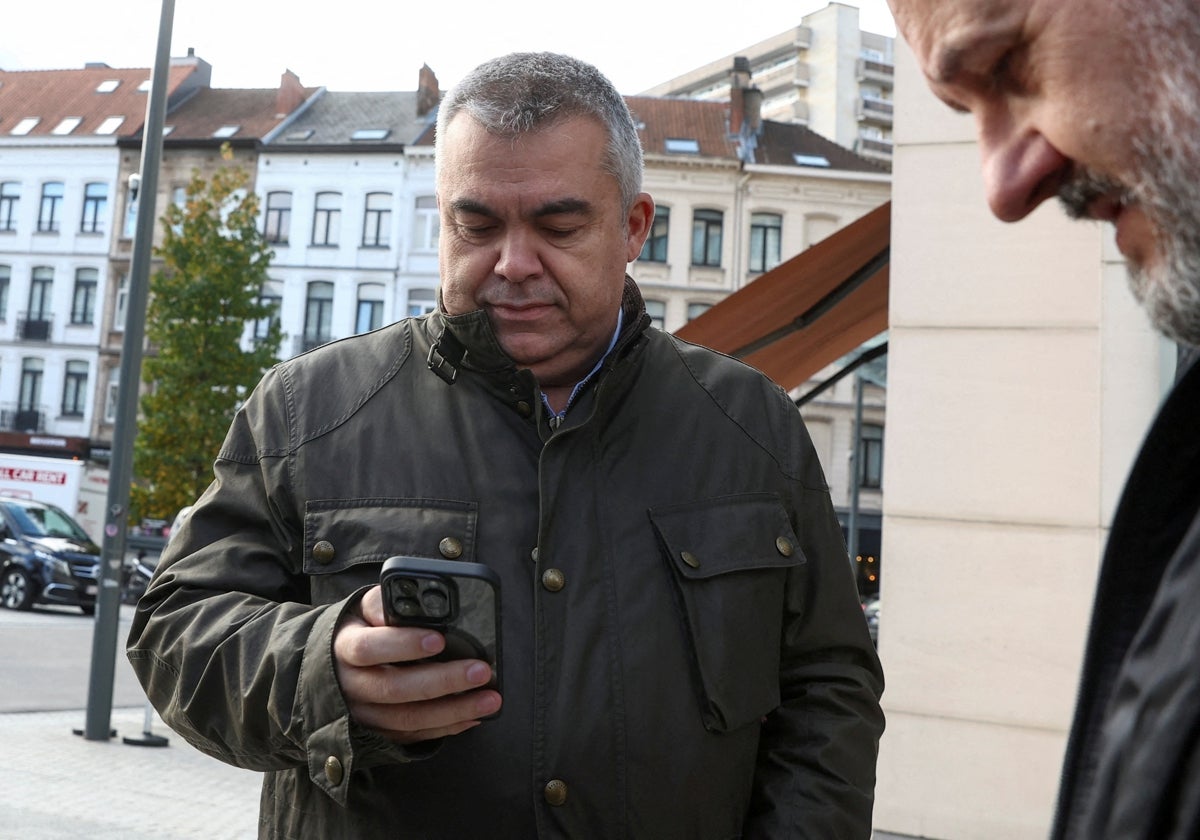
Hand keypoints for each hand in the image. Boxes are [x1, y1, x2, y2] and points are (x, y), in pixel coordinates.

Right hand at [333, 585, 501, 743]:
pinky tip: (475, 716)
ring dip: (453, 711)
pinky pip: (415, 735)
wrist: (337, 662)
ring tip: (490, 699)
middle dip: (442, 681)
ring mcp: (364, 714)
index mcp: (345, 648)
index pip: (368, 648)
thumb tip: (421, 605)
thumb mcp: (366, 607)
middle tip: (481, 671)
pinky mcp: (379, 732)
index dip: (402, 645)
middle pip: (394, 688)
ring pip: (408, 718)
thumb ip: (388, 604)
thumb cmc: (363, 627)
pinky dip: (448, 727)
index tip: (438, 639)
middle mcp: (351, 685)